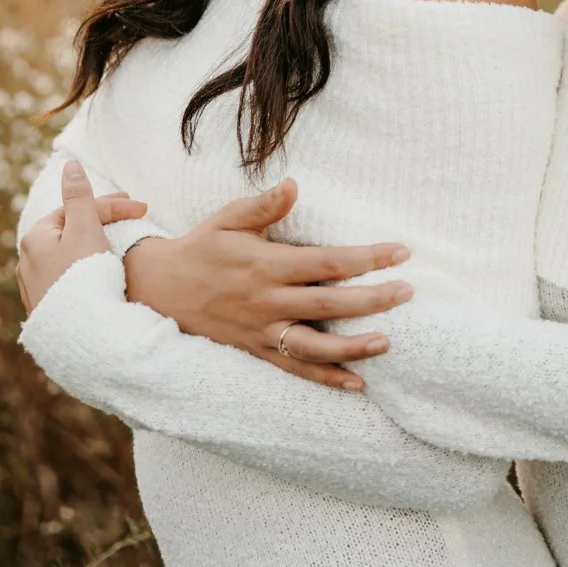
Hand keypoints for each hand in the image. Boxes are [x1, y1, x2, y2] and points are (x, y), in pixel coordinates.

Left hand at [17, 161, 148, 313]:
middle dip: (104, 222)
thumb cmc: (83, 277)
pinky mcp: (47, 309)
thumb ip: (79, 196)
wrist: (79, 334)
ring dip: (96, 244)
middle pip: (72, 230)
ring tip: (122, 244)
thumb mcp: (85, 228)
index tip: (144, 208)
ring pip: (70, 254)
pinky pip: (69, 278)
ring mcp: (36, 288)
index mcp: (36, 238)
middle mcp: (28, 262)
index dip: (113, 206)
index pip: (78, 210)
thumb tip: (69, 165)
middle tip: (137, 217)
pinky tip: (103, 274)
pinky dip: (88, 268)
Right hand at [123, 179, 413, 391]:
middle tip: (408, 292)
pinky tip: (356, 383)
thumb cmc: (202, 247)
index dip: (365, 257)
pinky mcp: (255, 351)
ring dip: (352, 345)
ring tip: (388, 342)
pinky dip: (325, 377)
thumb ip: (264, 204)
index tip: (400, 251)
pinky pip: (294, 368)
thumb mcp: (228, 219)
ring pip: (313, 344)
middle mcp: (267, 301)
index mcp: (265, 264)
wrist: (159, 289)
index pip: (326, 262)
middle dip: (371, 299)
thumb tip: (293, 184)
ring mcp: (261, 331)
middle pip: (328, 303)